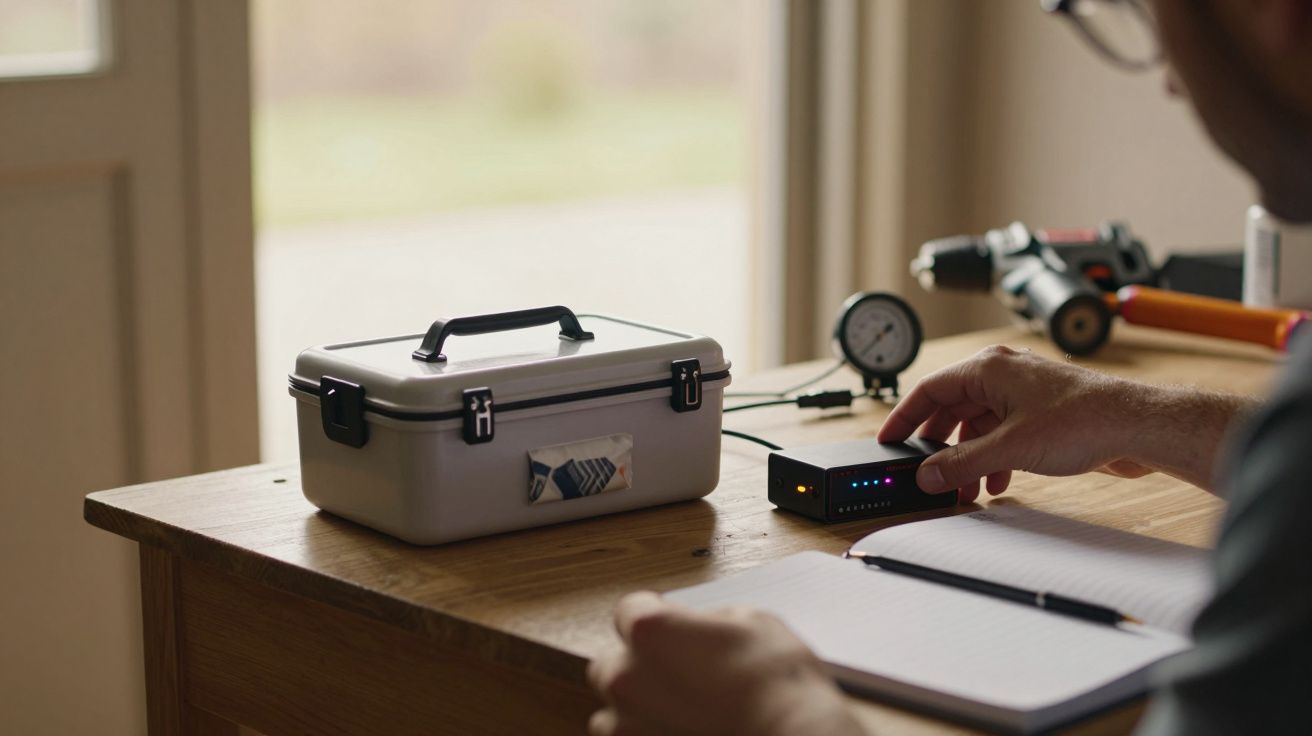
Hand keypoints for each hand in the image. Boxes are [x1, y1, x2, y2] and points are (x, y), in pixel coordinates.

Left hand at [587, 592, 865, 735]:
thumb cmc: (778, 686)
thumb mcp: (752, 622)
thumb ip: (708, 622)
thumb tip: (698, 632)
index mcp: (649, 631)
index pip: (628, 610)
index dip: (655, 616)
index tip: (671, 627)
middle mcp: (627, 678)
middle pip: (610, 664)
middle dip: (637, 667)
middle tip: (678, 675)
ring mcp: (629, 727)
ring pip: (612, 715)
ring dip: (637, 712)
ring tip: (679, 715)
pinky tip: (684, 734)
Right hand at [877, 345, 1164, 502]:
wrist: (1137, 426)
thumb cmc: (1084, 419)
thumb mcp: (1009, 449)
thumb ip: (961, 464)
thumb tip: (927, 475)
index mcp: (987, 368)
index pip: (928, 389)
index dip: (904, 417)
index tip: (888, 439)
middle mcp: (1002, 374)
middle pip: (952, 408)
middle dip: (940, 445)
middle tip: (927, 471)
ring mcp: (1023, 392)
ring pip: (978, 424)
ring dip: (969, 456)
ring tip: (966, 487)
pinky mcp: (1041, 411)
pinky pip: (1002, 432)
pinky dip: (993, 456)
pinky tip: (998, 481)